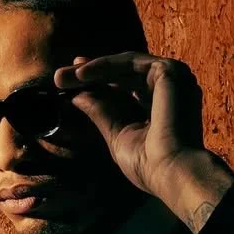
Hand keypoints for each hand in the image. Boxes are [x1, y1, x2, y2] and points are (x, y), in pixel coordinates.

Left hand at [54, 52, 206, 199]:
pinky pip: (129, 61)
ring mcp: (173, 79)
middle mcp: (171, 90)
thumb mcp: (117, 134)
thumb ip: (101, 112)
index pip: (127, 86)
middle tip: (60, 77)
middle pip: (123, 73)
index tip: (72, 83)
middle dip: (90, 75)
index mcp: (163, 106)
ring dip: (92, 69)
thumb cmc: (150, 166)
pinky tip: (80, 74)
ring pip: (124, 65)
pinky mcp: (168, 71)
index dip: (99, 83)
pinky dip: (104, 65)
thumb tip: (76, 96)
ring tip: (63, 78)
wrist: (172, 172)